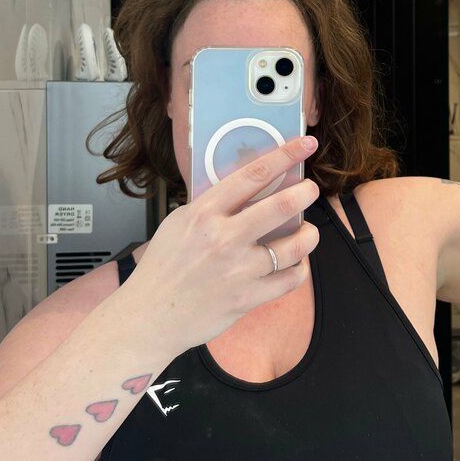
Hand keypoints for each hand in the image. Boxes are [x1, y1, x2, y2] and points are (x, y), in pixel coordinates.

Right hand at [113, 135, 320, 360]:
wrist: (149, 316)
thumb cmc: (163, 267)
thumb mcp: (180, 222)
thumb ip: (212, 205)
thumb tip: (247, 187)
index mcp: (204, 213)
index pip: (253, 175)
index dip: (285, 155)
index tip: (306, 144)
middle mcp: (223, 238)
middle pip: (281, 206)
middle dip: (305, 193)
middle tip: (310, 190)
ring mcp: (237, 270)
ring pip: (294, 246)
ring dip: (309, 235)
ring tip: (308, 231)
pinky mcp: (246, 299)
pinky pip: (289, 280)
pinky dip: (299, 269)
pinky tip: (296, 263)